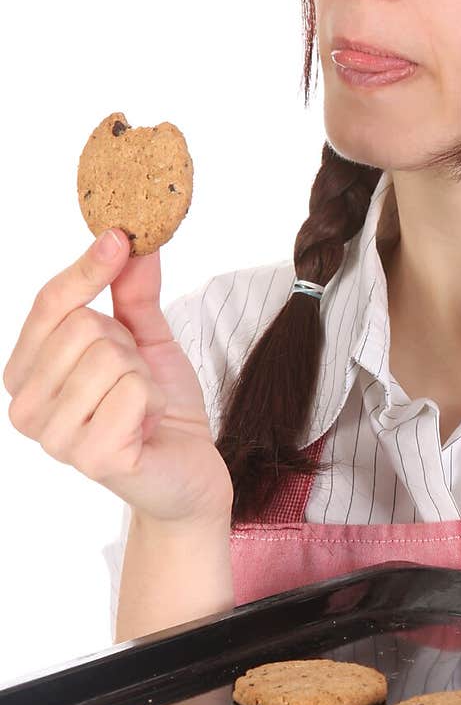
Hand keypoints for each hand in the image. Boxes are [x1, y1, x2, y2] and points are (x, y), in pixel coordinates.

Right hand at [3, 229, 232, 525]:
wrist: (190, 469)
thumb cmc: (158, 405)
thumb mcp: (145, 337)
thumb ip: (131, 290)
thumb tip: (129, 235)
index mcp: (26, 373)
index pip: (47, 303)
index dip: (85, 267)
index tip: (120, 236)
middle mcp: (26, 407)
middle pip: (81, 326)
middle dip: (127, 344)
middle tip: (135, 378)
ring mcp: (53, 437)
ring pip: (108, 356)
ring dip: (143, 376)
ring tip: (141, 405)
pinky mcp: (90, 457)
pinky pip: (132, 390)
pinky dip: (154, 401)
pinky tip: (147, 427)